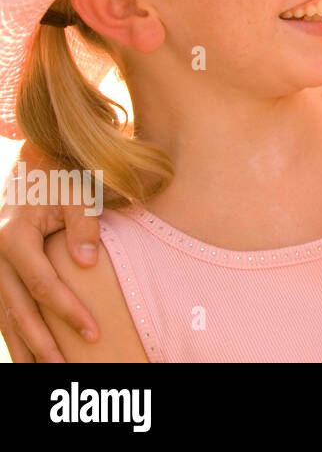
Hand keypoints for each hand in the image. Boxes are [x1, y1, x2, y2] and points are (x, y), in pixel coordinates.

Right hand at [0, 154, 102, 361]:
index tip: (94, 333)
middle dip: (43, 342)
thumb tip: (86, 264)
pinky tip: (29, 355)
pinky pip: (2, 309)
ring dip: (24, 345)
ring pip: (3, 315)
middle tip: (66, 369)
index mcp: (14, 237)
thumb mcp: (77, 194)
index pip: (42, 285)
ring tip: (45, 373)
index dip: (68, 311)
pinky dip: (13, 333)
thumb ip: (83, 227)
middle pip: (17, 309)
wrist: (37, 166)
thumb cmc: (63, 178)